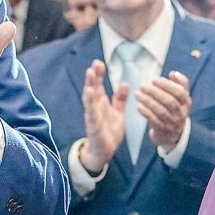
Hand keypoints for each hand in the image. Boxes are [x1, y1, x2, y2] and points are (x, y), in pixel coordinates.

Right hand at [79, 59, 126, 173]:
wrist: (104, 152)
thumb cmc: (109, 131)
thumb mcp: (118, 113)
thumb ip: (120, 99)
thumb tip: (124, 83)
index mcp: (101, 103)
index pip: (99, 85)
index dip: (99, 74)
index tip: (100, 62)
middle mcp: (95, 107)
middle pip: (93, 88)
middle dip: (93, 75)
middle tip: (95, 63)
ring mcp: (93, 115)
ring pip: (89, 97)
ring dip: (89, 84)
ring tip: (90, 72)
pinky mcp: (93, 125)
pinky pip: (91, 112)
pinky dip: (90, 102)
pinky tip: (90, 92)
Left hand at [137, 71, 190, 151]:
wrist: (173, 134)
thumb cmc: (175, 109)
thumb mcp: (180, 97)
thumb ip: (179, 83)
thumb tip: (173, 74)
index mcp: (186, 103)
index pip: (180, 92)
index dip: (167, 85)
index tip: (154, 79)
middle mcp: (181, 113)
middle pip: (169, 101)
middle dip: (155, 92)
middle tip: (143, 86)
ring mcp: (173, 123)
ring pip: (161, 111)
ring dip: (148, 101)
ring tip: (138, 94)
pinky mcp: (163, 130)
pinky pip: (154, 120)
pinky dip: (146, 112)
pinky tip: (139, 106)